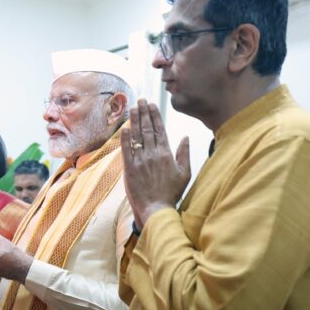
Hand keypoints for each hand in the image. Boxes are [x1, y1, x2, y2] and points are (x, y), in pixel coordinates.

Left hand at [121, 99, 191, 229]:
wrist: (156, 209)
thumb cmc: (172, 193)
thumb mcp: (185, 173)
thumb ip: (184, 154)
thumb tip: (185, 137)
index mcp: (167, 154)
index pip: (160, 130)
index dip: (155, 115)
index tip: (152, 104)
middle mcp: (153, 155)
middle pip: (148, 129)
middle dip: (144, 113)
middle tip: (141, 100)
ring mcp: (140, 161)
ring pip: (137, 137)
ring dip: (135, 120)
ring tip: (133, 108)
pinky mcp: (129, 169)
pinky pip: (126, 151)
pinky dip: (125, 138)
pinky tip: (124, 127)